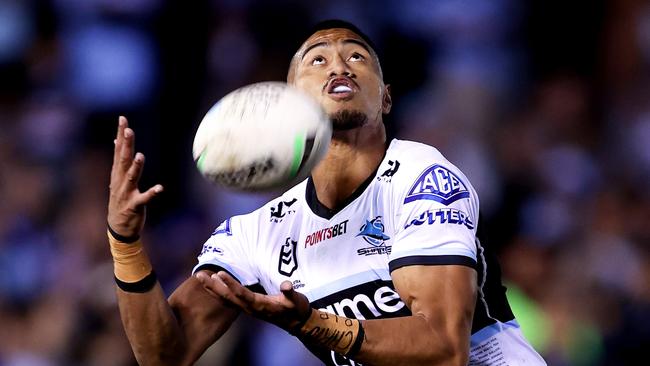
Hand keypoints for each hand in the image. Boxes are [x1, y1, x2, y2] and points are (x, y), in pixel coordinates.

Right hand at [107, 116, 162, 237]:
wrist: (118, 227)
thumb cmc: (120, 200)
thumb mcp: (117, 178)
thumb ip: (119, 160)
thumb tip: (116, 141)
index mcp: (118, 173)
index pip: (119, 150)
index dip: (121, 134)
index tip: (123, 119)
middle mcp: (120, 181)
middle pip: (123, 160)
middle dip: (126, 145)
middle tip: (128, 130)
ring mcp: (126, 193)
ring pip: (131, 178)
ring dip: (136, 167)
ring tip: (141, 155)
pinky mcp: (134, 205)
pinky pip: (144, 198)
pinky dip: (151, 193)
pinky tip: (159, 188)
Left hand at [195, 271, 310, 330]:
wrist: (296, 322)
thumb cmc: (295, 309)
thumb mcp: (296, 300)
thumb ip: (290, 293)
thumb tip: (286, 285)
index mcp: (259, 305)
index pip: (242, 293)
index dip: (230, 284)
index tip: (220, 273)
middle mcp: (250, 308)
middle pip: (227, 297)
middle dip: (213, 286)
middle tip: (199, 275)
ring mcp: (247, 308)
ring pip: (226, 298)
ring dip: (212, 288)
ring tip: (200, 277)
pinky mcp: (248, 307)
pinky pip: (229, 299)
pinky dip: (219, 291)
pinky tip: (213, 285)